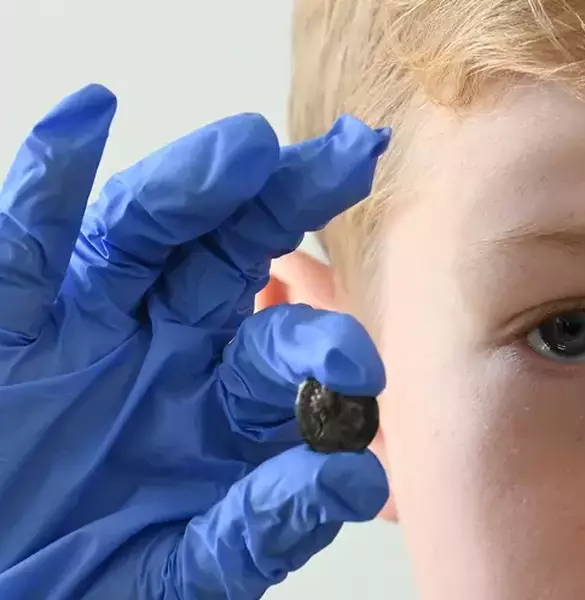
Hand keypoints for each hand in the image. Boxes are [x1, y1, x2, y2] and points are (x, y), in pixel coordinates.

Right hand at [0, 85, 390, 598]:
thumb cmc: (86, 578)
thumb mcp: (185, 566)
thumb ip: (264, 524)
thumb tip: (356, 479)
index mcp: (223, 398)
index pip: (289, 343)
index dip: (327, 339)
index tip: (363, 359)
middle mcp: (168, 341)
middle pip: (236, 254)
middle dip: (288, 206)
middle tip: (348, 158)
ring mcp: (91, 320)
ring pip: (147, 234)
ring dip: (191, 187)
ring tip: (244, 148)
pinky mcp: (11, 319)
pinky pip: (27, 244)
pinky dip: (49, 183)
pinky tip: (82, 120)